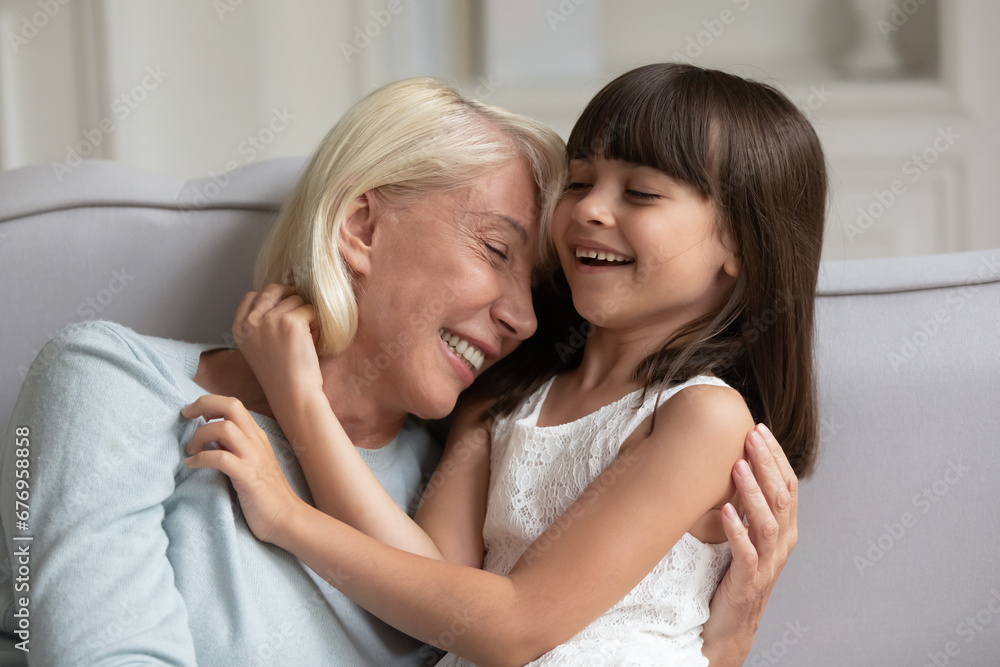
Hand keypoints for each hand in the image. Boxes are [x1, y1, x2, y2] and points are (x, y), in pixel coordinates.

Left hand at [182, 394, 302, 545]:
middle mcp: (256, 441)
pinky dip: (201, 458)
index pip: (233, 405)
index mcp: (256, 436)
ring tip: (190, 450)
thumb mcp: (250, 462)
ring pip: (224, 428)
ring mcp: (253, 458)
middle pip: (231, 406)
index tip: (192, 413)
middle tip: (185, 415)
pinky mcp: (248, 477)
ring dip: (200, 435)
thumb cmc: (265, 494)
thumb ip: (234, 447)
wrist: (287, 518)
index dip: (209, 402)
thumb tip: (210, 437)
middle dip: (203, 404)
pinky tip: (191, 465)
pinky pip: (220, 457)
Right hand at [232, 284, 323, 400]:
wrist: (293, 395)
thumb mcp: (258, 346)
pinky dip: (316, 323)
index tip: (283, 311)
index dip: (272, 299)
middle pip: (273, 290)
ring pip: (295, 299)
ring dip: (305, 314)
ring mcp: (270, 320)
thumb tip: (277, 297)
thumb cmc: (281, 374)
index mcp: (239, 329)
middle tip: (301, 314)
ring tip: (305, 337)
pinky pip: (310, 309)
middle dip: (290, 297)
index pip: (252, 296)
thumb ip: (259, 324)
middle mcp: (251, 322)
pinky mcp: (291, 321)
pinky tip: (313, 340)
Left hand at [701, 423, 797, 664]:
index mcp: (785, 530)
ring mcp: (768, 563)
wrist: (730, 623)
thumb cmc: (736, 573)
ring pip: (768, 523)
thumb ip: (748, 506)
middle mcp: (782, 544)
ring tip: (738, 466)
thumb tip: (735, 464)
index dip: (776, 457)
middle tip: (751, 436)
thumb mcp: (747, 534)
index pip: (788, 486)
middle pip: (782, 498)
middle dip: (767, 464)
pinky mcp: (749, 581)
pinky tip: (726, 513)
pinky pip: (747, 554)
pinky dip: (738, 531)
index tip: (759, 429)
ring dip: (753, 492)